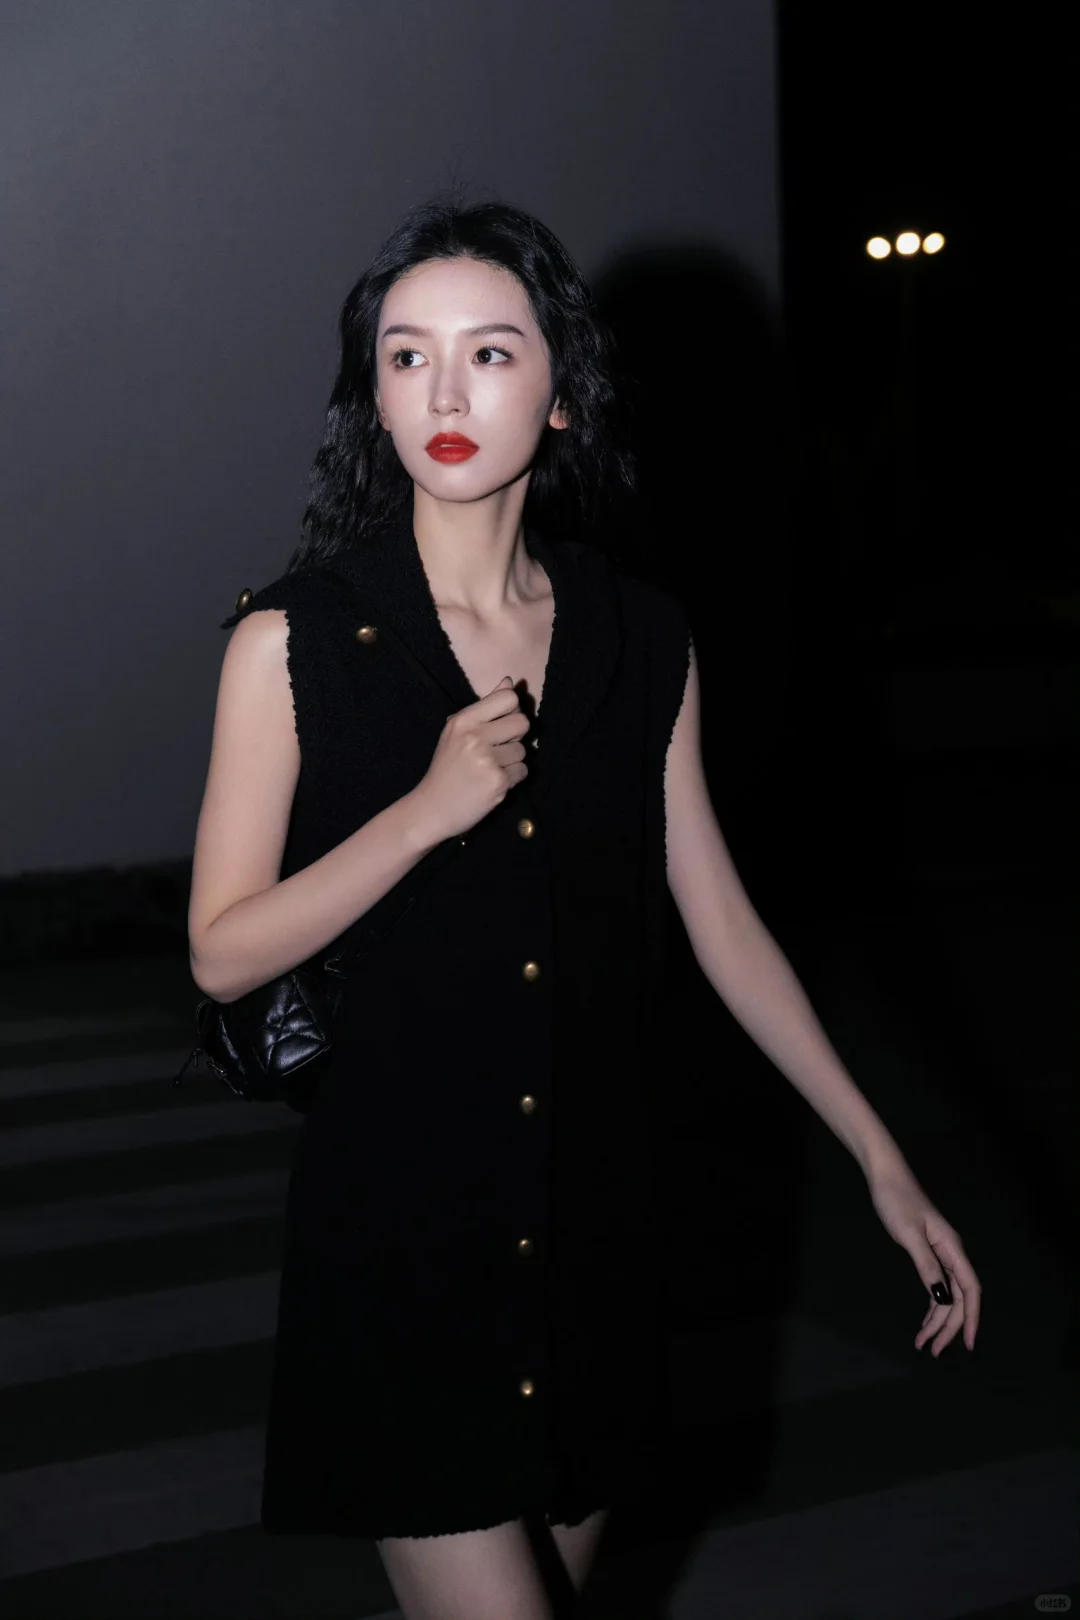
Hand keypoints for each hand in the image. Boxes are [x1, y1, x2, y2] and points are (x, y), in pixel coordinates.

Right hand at [412, 677, 530, 843]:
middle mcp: (474, 737)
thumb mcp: (458, 732)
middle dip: (515, 736)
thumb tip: (509, 681)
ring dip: (512, 761)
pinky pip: (522, 771)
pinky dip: (512, 778)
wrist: (431, 808)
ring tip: (490, 769)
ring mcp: (487, 760)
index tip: (499, 725)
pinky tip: (493, 782)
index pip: (508, 698)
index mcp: (463, 720)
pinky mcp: (498, 782)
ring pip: (523, 750)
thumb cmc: (447, 768)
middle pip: (522, 722)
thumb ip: (486, 706)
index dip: (510, 711)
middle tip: (497, 749)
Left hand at [868, 1160, 981, 1356]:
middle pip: (959, 1298)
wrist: (885, 1176)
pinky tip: (925, 1321)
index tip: (968, 1344)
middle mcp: (951, 1253)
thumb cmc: (896, 1200)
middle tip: (933, 1351)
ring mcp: (940, 1253)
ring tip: (925, 1344)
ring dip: (938, 1320)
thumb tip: (943, 1297)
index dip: (971, 1318)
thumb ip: (927, 1265)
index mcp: (952, 1248)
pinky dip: (931, 1305)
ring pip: (947, 1295)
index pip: (970, 1290)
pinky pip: (936, 1286)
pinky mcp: (928, 1252)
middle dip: (950, 1327)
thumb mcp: (909, 1234)